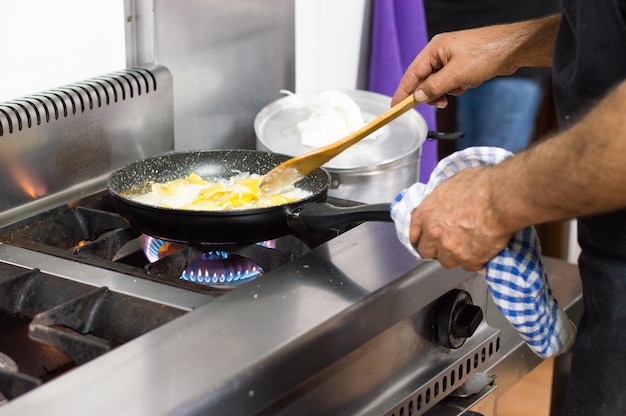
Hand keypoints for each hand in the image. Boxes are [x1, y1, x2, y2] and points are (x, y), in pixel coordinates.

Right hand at [391, 23, 541, 106]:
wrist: (513, 49)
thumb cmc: (486, 53)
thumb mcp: (456, 75)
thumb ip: (434, 87)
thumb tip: (418, 97)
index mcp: (434, 49)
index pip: (412, 73)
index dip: (403, 91)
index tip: (395, 106)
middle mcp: (440, 53)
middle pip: (424, 80)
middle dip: (432, 93)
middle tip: (440, 103)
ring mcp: (451, 59)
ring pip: (439, 83)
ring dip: (449, 90)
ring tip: (463, 86)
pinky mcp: (462, 65)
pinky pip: (451, 82)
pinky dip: (459, 87)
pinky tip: (471, 82)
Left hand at [409, 167, 514, 270]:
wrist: (501, 197)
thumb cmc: (480, 186)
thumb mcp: (450, 185)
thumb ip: (440, 201)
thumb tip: (442, 204)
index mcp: (425, 214)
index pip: (414, 234)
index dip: (422, 238)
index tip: (427, 240)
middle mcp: (434, 233)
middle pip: (427, 252)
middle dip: (437, 249)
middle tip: (451, 243)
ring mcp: (450, 248)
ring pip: (448, 261)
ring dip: (456, 256)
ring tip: (470, 245)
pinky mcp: (469, 259)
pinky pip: (469, 266)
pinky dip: (477, 260)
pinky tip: (483, 249)